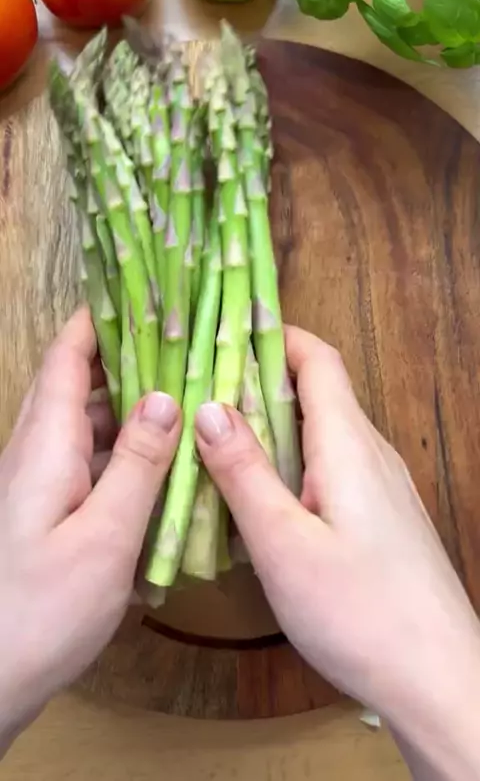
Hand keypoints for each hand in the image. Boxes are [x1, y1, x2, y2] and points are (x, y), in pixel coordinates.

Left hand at [0, 307, 180, 752]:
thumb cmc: (43, 610)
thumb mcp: (103, 536)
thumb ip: (136, 464)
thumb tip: (166, 397)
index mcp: (45, 445)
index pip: (67, 359)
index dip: (98, 320)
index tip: (142, 293)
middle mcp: (37, 454)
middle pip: (77, 385)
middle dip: (125, 357)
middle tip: (182, 344)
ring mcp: (39, 485)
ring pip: (84, 425)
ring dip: (128, 406)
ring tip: (184, 396)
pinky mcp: (47, 514)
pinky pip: (87, 462)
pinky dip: (123, 451)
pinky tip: (161, 466)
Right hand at [196, 327, 479, 780]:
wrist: (438, 678)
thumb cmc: (359, 611)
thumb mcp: (283, 544)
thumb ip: (245, 472)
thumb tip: (207, 407)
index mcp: (348, 443)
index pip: (318, 359)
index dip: (275, 334)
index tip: (222, 329)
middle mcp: (370, 453)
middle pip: (318, 392)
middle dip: (260, 379)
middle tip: (198, 386)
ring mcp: (381, 487)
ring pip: (323, 433)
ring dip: (274, 425)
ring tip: (216, 435)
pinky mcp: (382, 518)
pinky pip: (332, 468)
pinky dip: (292, 462)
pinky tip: (260, 495)